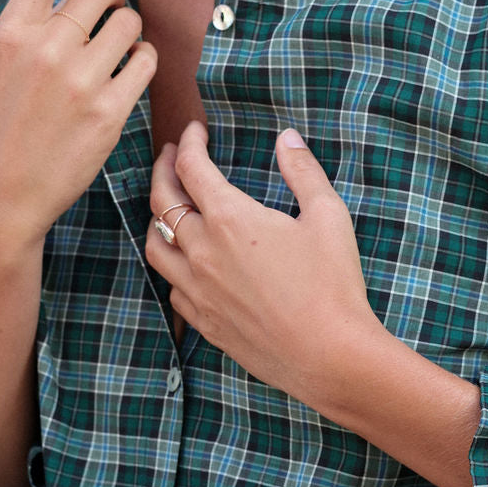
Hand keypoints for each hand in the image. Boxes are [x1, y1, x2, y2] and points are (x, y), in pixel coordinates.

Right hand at [0, 0, 156, 245]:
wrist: (3, 192)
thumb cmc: (8, 127)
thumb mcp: (5, 65)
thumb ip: (38, 25)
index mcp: (13, 31)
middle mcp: (45, 48)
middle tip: (111, 12)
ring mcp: (78, 79)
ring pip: (129, 23)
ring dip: (130, 32)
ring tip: (112, 56)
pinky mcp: (108, 110)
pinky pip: (145, 61)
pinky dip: (142, 63)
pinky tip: (126, 78)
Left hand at [146, 123, 383, 407]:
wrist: (329, 355)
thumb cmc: (333, 284)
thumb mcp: (328, 217)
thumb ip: (303, 172)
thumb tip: (287, 138)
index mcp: (230, 219)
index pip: (191, 168)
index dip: (189, 142)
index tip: (195, 131)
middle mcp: (202, 251)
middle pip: (162, 201)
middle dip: (163, 170)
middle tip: (171, 155)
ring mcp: (197, 289)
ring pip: (155, 244)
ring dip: (157, 217)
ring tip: (168, 205)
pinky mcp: (203, 321)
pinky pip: (171, 285)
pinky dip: (171, 262)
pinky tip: (185, 259)